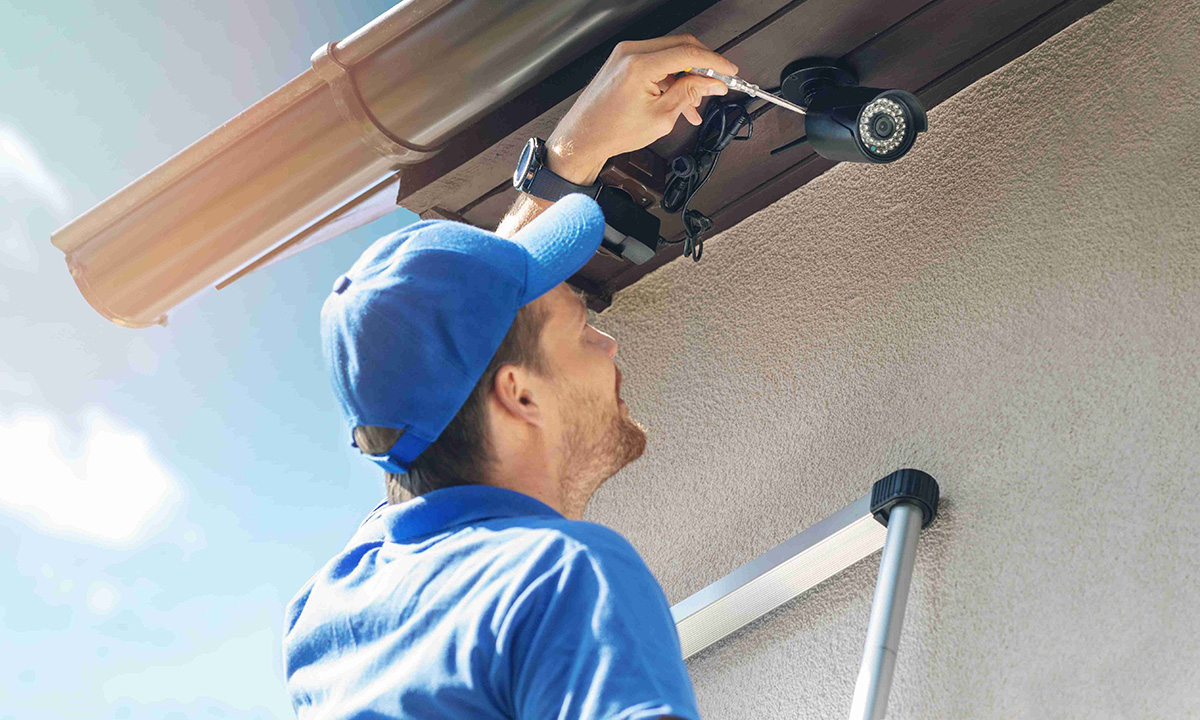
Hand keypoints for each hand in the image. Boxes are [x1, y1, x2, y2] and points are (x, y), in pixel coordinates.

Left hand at [545, 34, 737, 184]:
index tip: (729, 70)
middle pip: (681, 47)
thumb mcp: (661, 117)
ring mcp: (625, 55)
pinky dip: (671, 78)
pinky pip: (655, 63)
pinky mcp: (623, 62)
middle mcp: (631, 53)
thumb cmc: (611, 131)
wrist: (583, 137)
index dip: (715, 62)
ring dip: (687, 76)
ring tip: (695, 103)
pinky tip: (680, 100)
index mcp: (640, 65)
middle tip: (717, 83)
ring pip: (669, 55)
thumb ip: (689, 94)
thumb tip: (711, 82)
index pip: (688, 53)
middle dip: (703, 66)